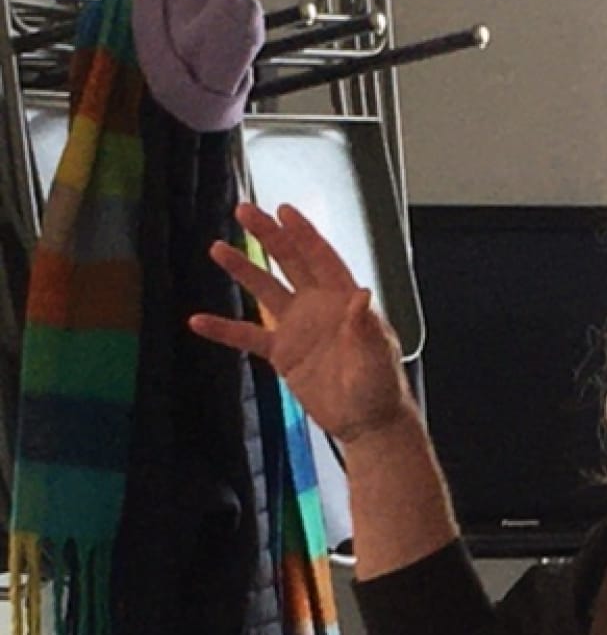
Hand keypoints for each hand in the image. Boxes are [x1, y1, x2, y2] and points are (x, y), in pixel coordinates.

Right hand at [189, 202, 413, 443]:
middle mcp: (319, 308)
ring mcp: (299, 329)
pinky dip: (224, 329)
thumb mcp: (378, 357)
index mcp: (344, 302)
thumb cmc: (380, 388)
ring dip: (243, 270)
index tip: (284, 211)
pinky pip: (248, 336)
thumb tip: (362, 294)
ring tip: (217, 248)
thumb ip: (367, 328)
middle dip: (269, 236)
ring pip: (266, 291)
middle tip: (244, 210)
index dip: (304, 235)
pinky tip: (197, 320)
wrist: (367, 423)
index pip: (322, 260)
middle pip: (291, 263)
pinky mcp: (283, 354)